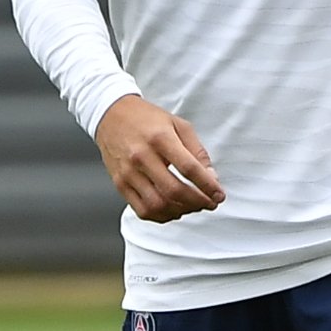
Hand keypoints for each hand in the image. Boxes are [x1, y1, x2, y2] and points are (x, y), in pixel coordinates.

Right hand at [95, 96, 223, 223]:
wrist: (111, 115)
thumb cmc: (147, 119)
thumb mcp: (178, 124)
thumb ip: (197, 151)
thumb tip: (211, 177)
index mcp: (160, 138)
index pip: (189, 168)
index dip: (208, 186)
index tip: (219, 195)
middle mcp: (142, 156)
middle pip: (174, 190)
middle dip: (198, 202)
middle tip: (209, 203)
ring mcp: (128, 173)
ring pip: (158, 205)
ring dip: (181, 211)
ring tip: (192, 206)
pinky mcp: (120, 184)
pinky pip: (142, 210)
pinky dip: (162, 216)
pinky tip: (173, 209)